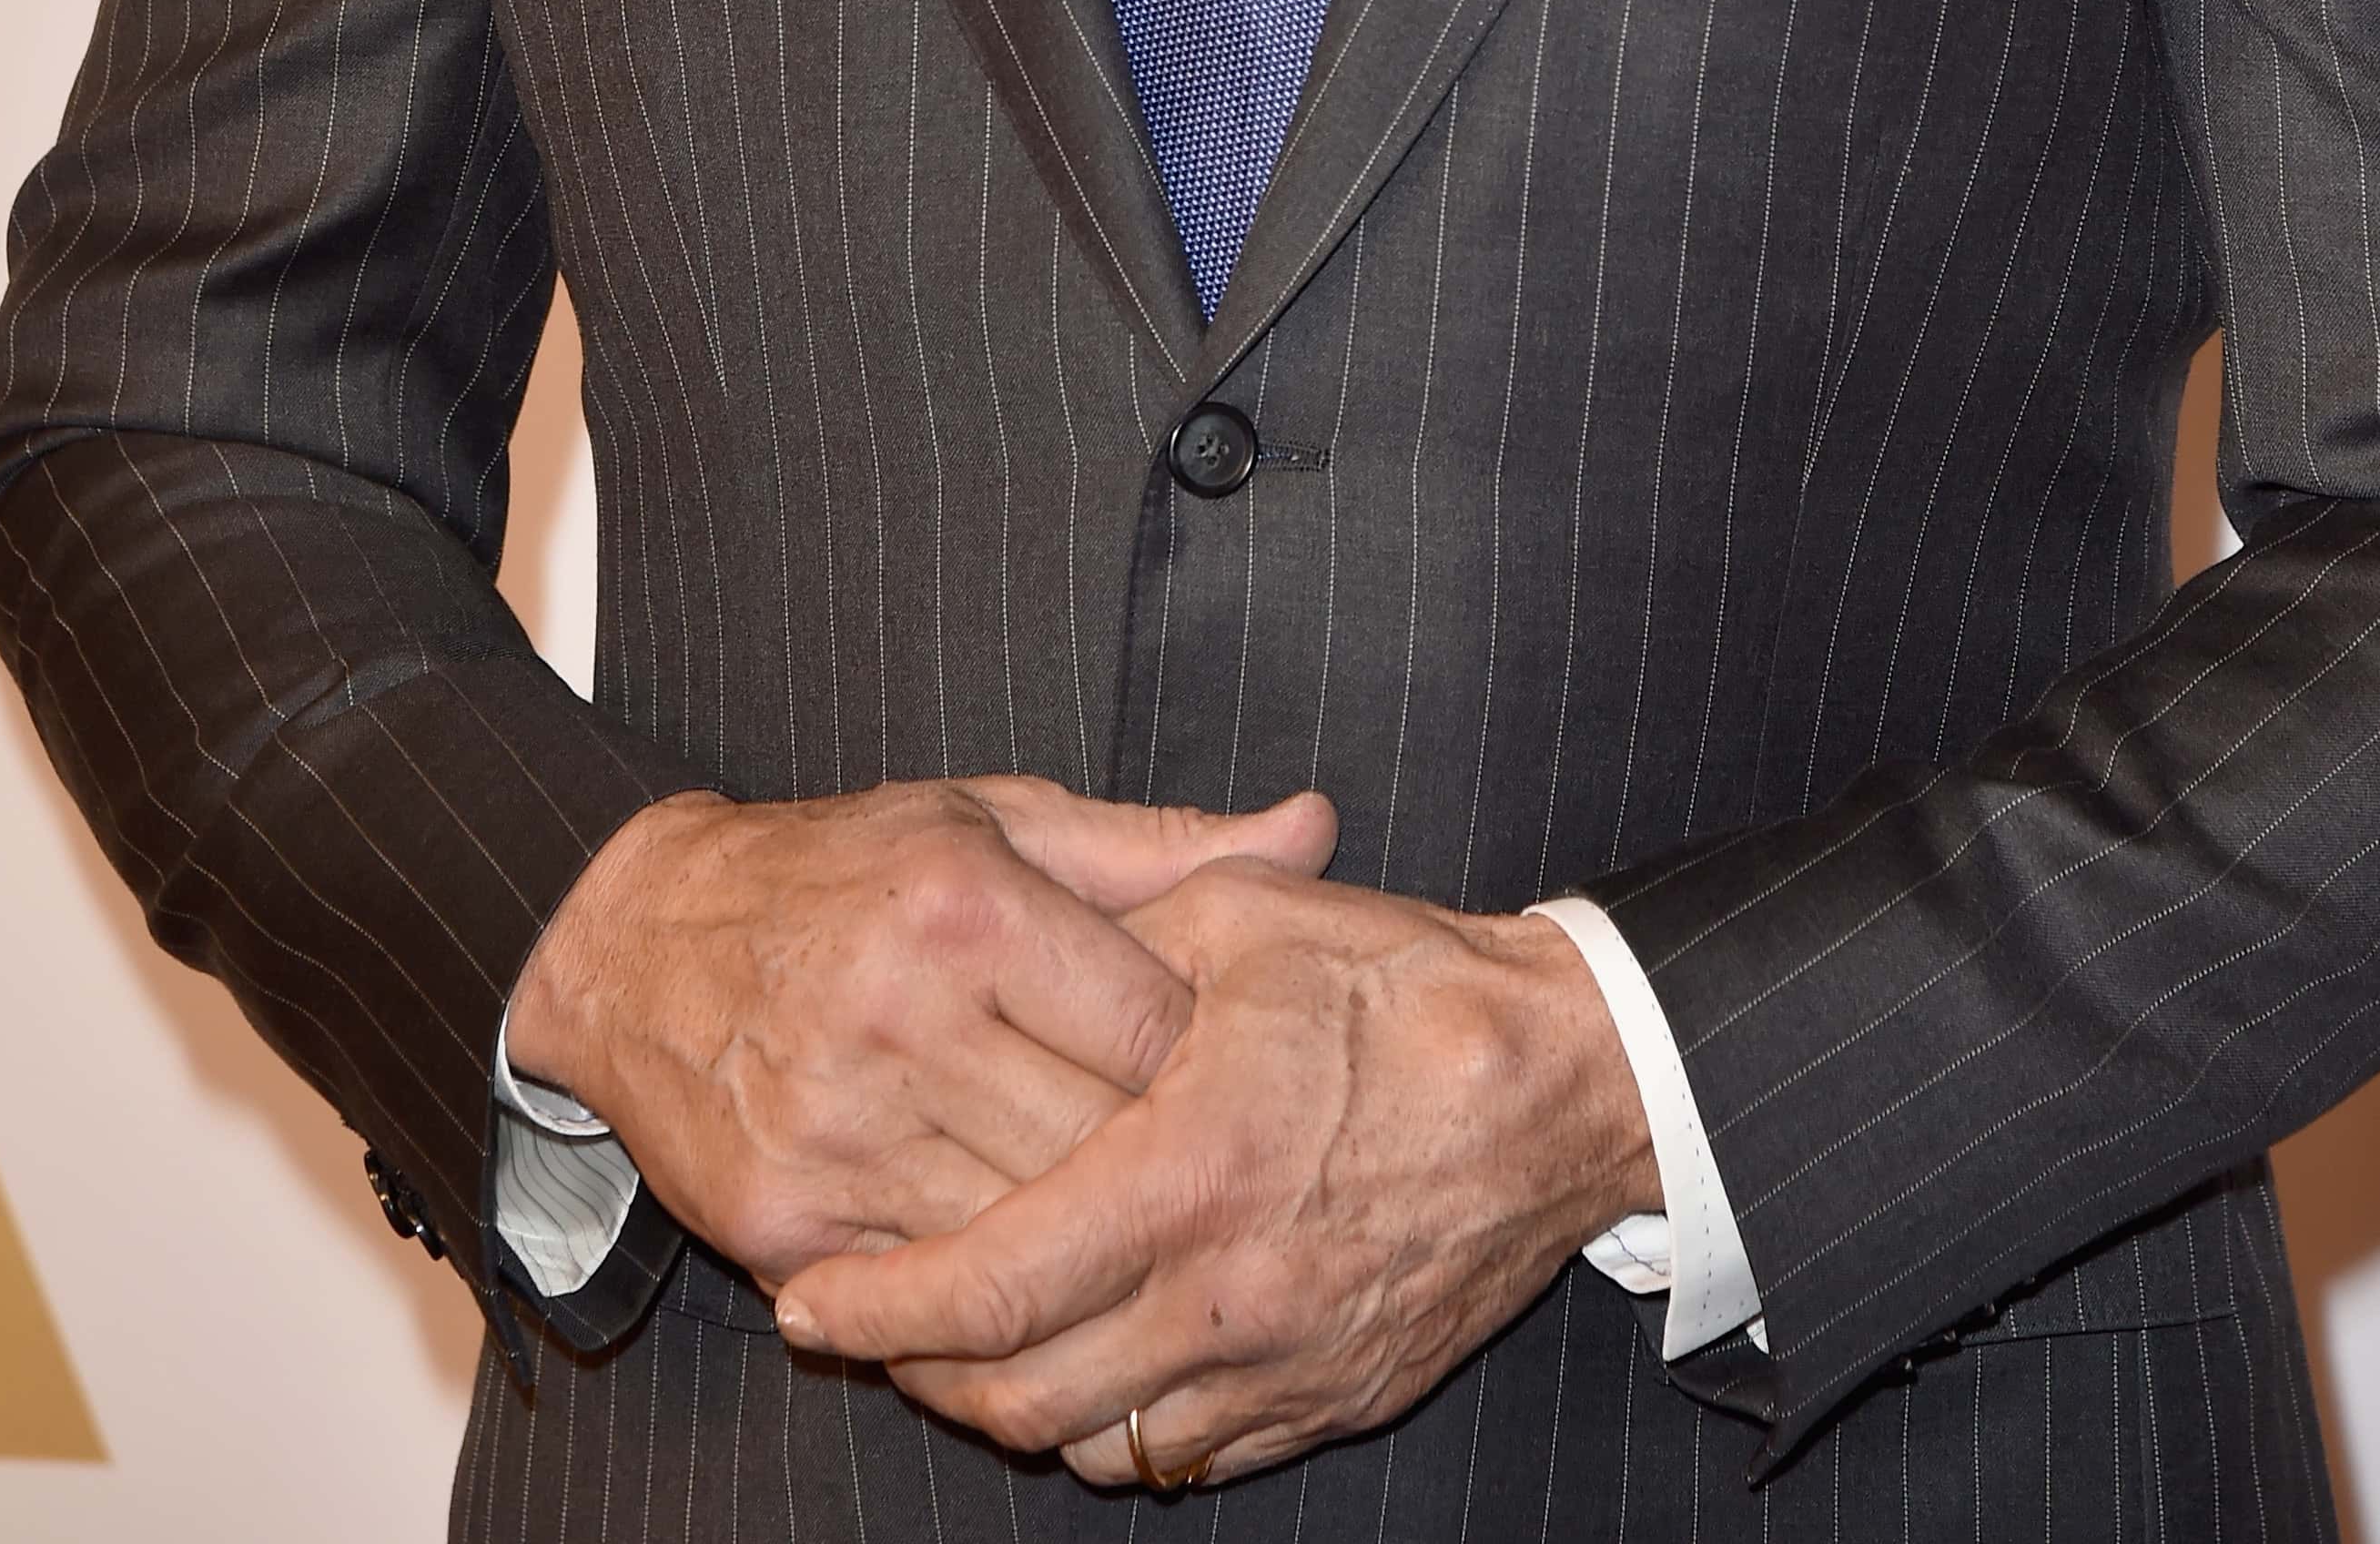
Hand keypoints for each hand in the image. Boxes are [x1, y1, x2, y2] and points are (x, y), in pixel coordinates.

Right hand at [505, 775, 1337, 1292]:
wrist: (637, 942)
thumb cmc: (850, 873)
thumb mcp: (1001, 824)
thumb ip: (1163, 848)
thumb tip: (1316, 827)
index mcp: (967, 906)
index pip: (1152, 1027)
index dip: (1208, 1061)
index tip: (1230, 1074)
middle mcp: (900, 1016)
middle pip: (1098, 1143)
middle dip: (1163, 1166)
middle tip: (1208, 1174)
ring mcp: (837, 1130)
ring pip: (1023, 1233)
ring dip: (1089, 1246)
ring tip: (1142, 1237)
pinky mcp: (784, 1222)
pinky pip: (928, 1293)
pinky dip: (989, 1294)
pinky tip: (1035, 1278)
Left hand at [769, 861, 1660, 1486]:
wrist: (1570, 1083)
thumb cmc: (1406, 986)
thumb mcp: (1245, 925)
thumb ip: (1111, 946)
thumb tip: (1004, 961)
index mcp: (1191, 1170)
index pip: (994, 1285)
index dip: (883, 1305)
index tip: (809, 1300)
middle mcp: (1229, 1294)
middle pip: (1021, 1396)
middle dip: (920, 1372)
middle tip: (865, 1321)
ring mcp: (1282, 1363)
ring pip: (1095, 1444)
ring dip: (1010, 1405)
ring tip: (960, 1340)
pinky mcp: (1330, 1397)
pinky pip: (1183, 1455)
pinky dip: (1110, 1425)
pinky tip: (1083, 1359)